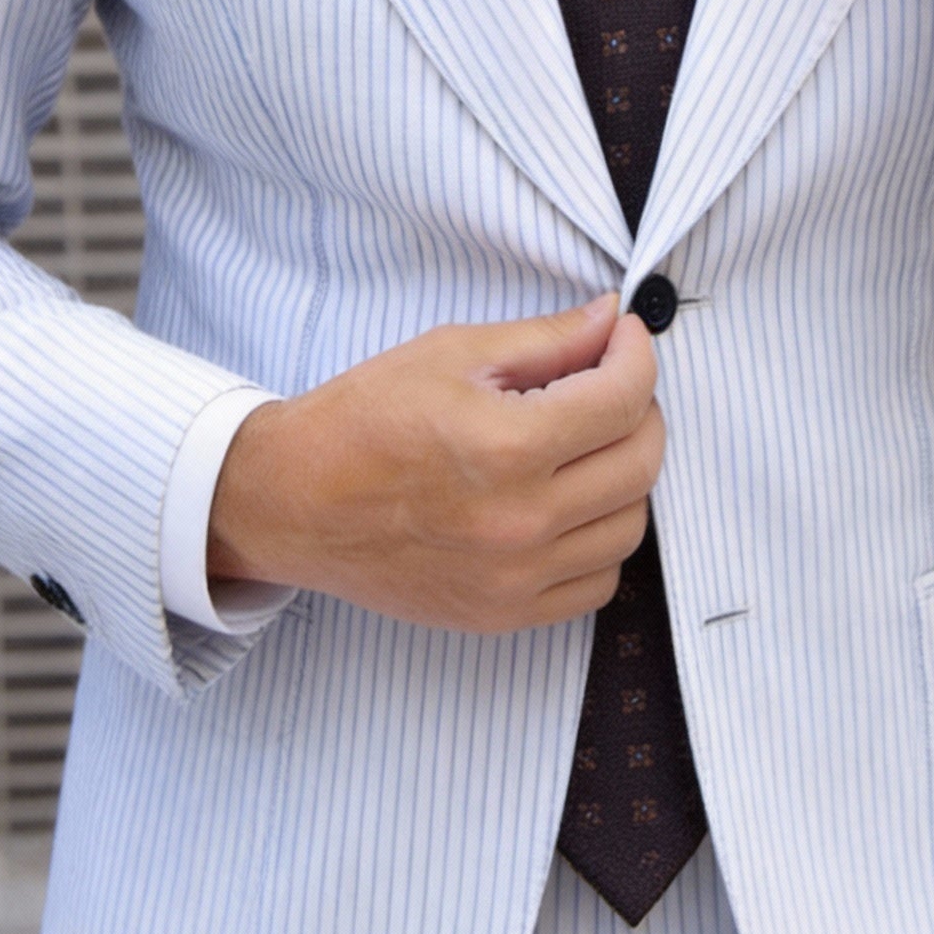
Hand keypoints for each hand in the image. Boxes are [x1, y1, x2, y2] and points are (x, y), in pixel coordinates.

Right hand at [208, 296, 662, 634]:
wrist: (292, 501)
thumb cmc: (363, 418)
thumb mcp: (451, 353)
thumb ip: (545, 339)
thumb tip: (611, 319)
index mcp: (507, 446)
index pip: (625, 397)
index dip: (636, 354)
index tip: (623, 337)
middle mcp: (520, 521)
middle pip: (641, 462)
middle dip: (640, 408)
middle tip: (609, 382)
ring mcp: (515, 579)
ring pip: (630, 525)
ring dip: (625, 474)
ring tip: (586, 443)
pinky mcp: (504, 614)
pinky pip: (598, 581)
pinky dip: (600, 538)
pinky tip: (569, 503)